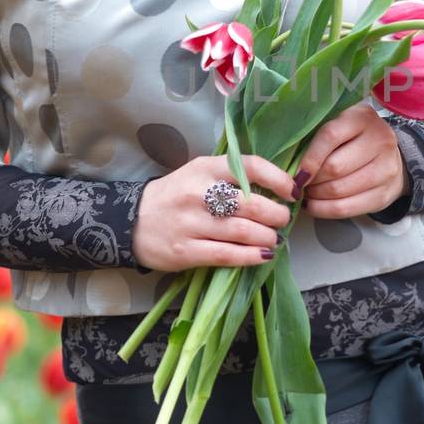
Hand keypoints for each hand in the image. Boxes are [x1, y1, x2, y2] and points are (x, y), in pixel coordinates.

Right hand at [132, 154, 296, 271]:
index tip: (293, 191)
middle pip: (251, 204)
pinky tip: (263, 255)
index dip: (278, 179)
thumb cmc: (175, 196)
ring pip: (242, 231)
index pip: (250, 166)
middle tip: (283, 220)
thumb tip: (276, 189)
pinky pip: (227, 255)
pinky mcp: (185, 251)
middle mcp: (198, 193)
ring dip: (267, 237)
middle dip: (276, 214)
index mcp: (204, 168)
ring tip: (274, 239)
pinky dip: (251, 256)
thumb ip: (231, 177)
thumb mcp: (199, 174)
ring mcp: (191, 223)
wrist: (130, 221)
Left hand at [294, 104, 407, 218]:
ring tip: (307, 193)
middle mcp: (380, 141)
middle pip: (334, 168)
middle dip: (311, 180)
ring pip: (339, 191)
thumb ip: (318, 137)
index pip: (330, 136)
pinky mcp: (384, 194)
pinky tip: (314, 205)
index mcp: (362, 118)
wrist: (391, 156)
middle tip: (299, 184)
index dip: (309, 158)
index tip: (297, 172)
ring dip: (315, 197)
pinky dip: (324, 210)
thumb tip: (289, 164)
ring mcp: (386, 169)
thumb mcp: (340, 125)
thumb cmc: (354, 139)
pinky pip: (346, 209)